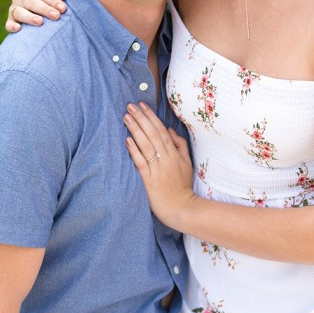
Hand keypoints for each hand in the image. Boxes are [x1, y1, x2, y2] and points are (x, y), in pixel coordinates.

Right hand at [5, 0, 67, 32]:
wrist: (42, 13)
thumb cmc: (51, 0)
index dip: (53, 0)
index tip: (63, 9)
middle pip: (31, 2)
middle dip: (44, 9)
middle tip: (56, 16)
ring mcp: (13, 9)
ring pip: (20, 12)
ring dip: (30, 17)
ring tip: (40, 22)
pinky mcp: (10, 21)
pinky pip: (9, 24)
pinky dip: (12, 26)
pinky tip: (18, 28)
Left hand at [124, 102, 194, 229]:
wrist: (181, 207)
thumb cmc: (182, 185)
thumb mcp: (187, 163)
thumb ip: (180, 145)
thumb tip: (170, 130)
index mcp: (174, 152)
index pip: (161, 130)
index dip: (151, 116)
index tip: (142, 105)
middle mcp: (166, 158)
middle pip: (152, 133)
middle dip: (141, 118)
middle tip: (130, 106)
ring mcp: (158, 168)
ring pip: (146, 144)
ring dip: (135, 129)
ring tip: (126, 117)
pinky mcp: (149, 179)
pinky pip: (141, 162)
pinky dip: (134, 150)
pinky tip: (127, 140)